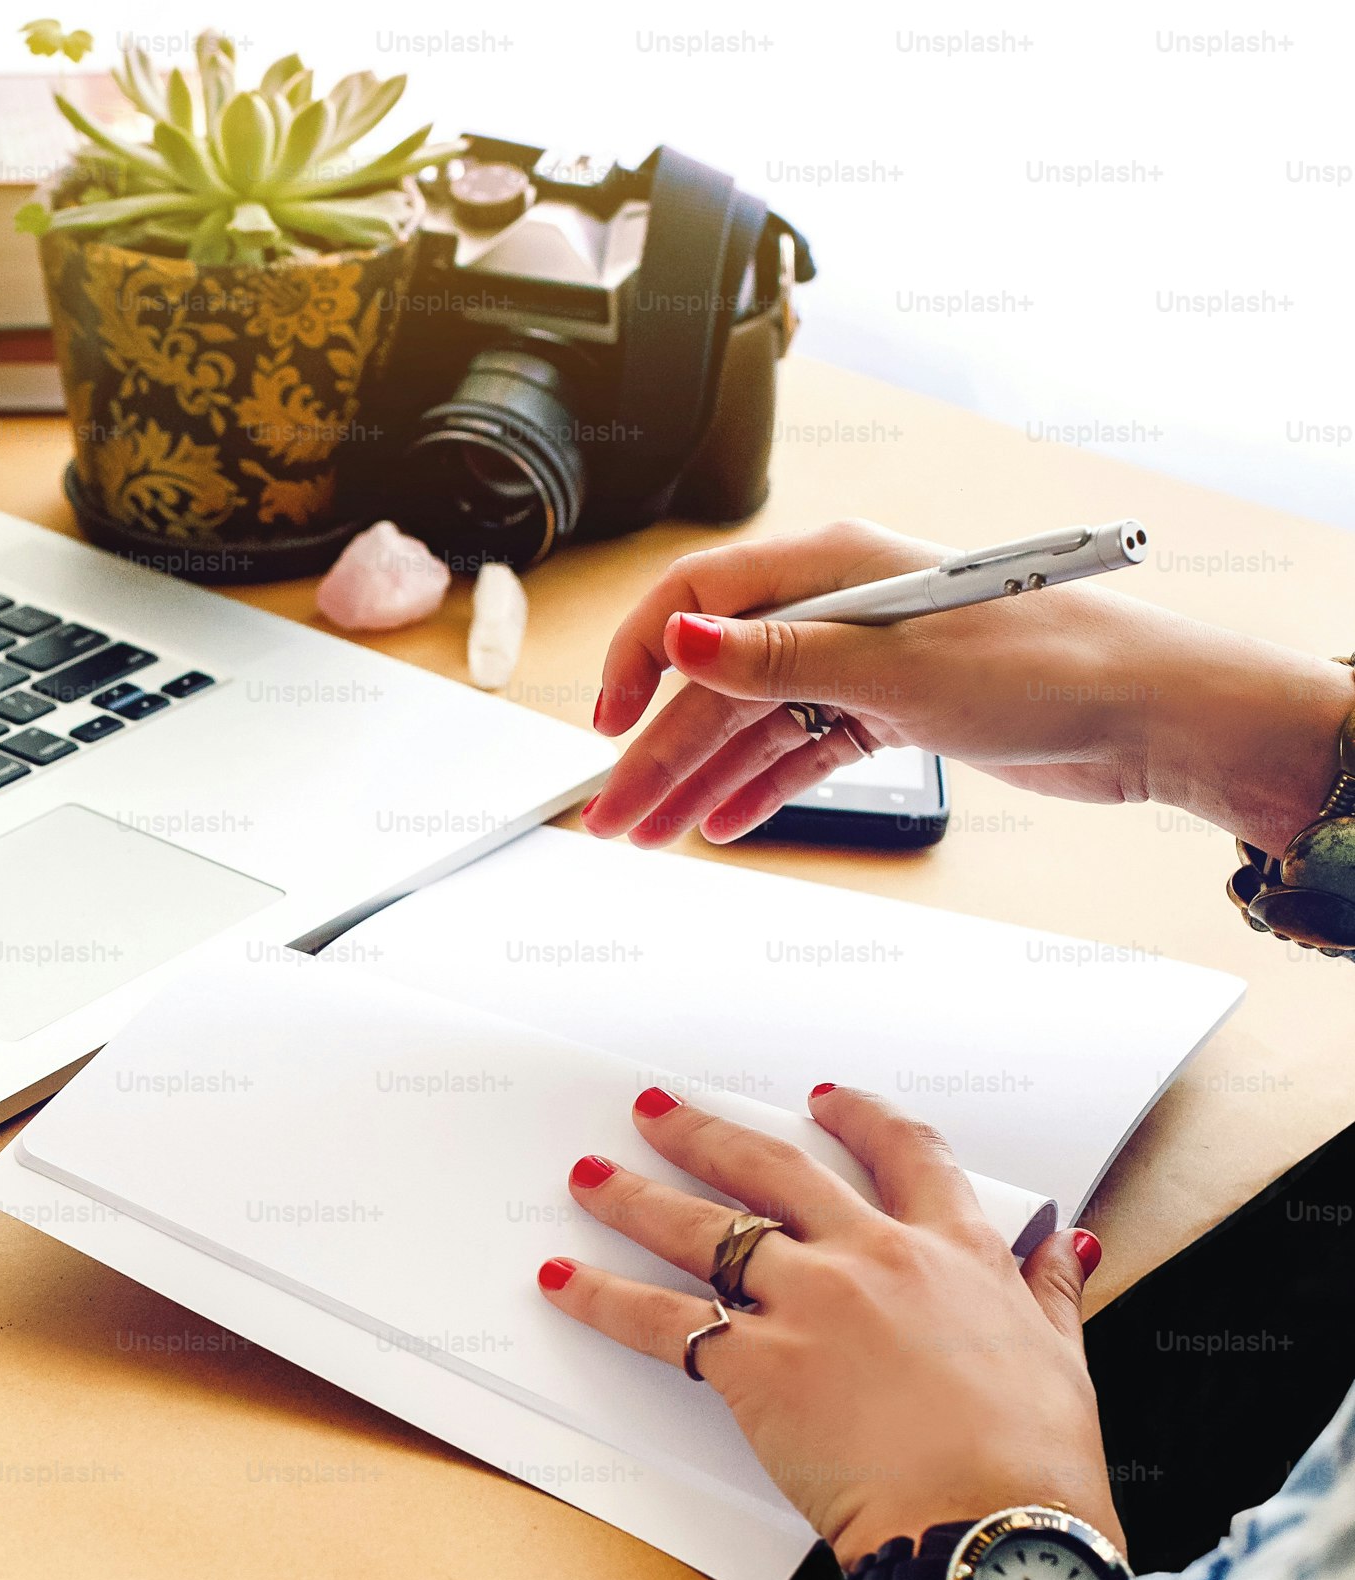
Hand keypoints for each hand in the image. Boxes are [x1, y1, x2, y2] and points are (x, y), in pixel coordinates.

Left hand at [536, 1083, 1123, 1571]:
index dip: (858, 1117)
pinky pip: (657, 1319)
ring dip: (633, 1196)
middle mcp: (872, 1258)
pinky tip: (562, 1281)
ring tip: (588, 1175)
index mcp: (954, 1251)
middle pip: (771, 1168)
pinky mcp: (756, 1364)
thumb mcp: (1065, 1359)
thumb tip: (1066, 1250)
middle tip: (657, 1110)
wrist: (992, 1529)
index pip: (904, 1153)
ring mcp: (808, 1303)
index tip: (826, 1099)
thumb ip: (1049, 1293)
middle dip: (704, 1133)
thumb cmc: (1036, 1465)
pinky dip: (600, 1297)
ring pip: (701, 1228)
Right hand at [580, 519, 1351, 852]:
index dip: (641, 659)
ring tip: (651, 834)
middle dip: (659, 752)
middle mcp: (839, 607)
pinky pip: (802, 750)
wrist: (1151, 713)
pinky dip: (761, 789)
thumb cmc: (1050, 662)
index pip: (698, 601)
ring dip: (700, 780)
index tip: (607, 725)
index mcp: (833, 565)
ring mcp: (864, 661)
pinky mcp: (893, 710)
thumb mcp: (895, 663)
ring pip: (754, 724)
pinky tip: (723, 823)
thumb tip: (680, 641)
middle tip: (613, 816)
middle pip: (718, 682)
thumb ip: (776, 657)